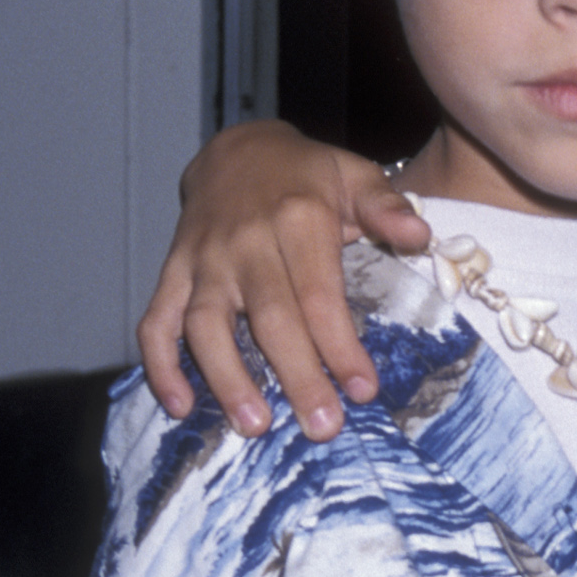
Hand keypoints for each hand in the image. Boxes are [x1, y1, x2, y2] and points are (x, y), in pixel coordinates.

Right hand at [139, 121, 427, 441]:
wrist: (235, 148)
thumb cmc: (307, 176)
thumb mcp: (355, 174)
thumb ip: (386, 206)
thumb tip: (419, 234)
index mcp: (297, 218)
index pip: (318, 293)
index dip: (339, 345)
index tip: (363, 391)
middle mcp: (244, 240)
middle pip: (269, 316)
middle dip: (296, 375)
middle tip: (321, 427)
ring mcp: (202, 258)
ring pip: (206, 324)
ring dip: (226, 378)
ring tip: (253, 427)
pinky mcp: (172, 270)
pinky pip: (156, 320)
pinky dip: (160, 364)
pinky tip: (181, 407)